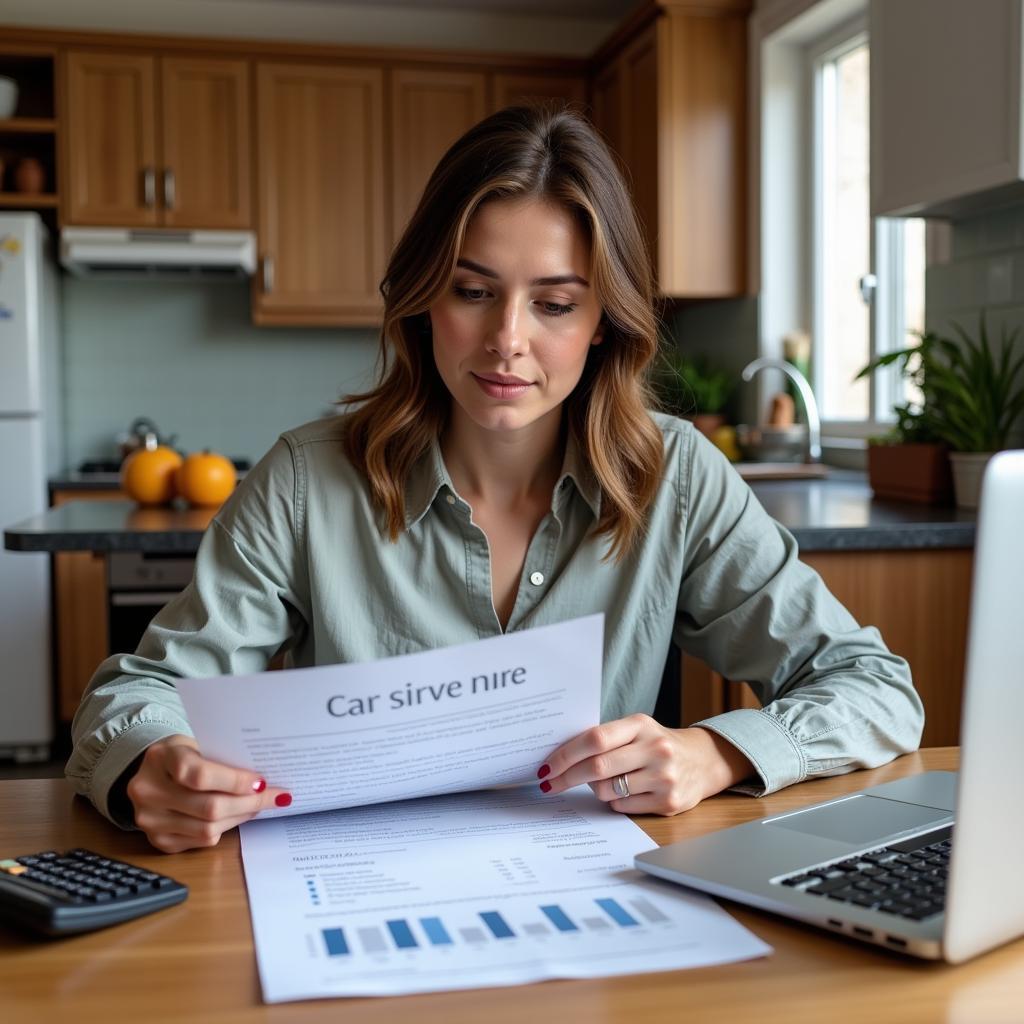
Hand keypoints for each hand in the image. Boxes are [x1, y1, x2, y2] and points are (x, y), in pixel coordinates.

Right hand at [126, 734, 290, 852]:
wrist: (149, 771)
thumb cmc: (182, 754)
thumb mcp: (197, 743)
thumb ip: (223, 758)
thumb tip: (263, 780)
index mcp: (160, 758)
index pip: (199, 775)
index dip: (234, 781)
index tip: (261, 781)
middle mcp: (148, 791)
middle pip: (208, 807)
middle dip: (249, 803)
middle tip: (275, 796)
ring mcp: (150, 820)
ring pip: (208, 828)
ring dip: (241, 817)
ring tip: (260, 805)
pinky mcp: (158, 841)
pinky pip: (202, 840)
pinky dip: (226, 828)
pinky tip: (238, 815)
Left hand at [537, 716, 754, 815]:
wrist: (702, 761)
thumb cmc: (657, 743)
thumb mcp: (636, 729)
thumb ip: (604, 737)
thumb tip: (559, 755)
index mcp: (640, 725)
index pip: (594, 739)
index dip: (565, 754)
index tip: (546, 765)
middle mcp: (655, 749)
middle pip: (597, 767)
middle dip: (567, 777)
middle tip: (550, 782)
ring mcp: (663, 777)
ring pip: (606, 790)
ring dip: (594, 788)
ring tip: (601, 781)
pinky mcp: (668, 802)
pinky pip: (622, 806)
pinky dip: (614, 800)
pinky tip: (624, 791)